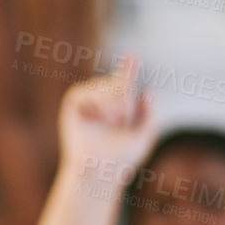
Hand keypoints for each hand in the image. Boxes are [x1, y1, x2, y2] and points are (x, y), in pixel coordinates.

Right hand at [58, 55, 157, 174]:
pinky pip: (86, 91)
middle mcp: (104, 100)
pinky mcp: (74, 103)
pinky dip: (97, 103)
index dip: (129, 67)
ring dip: (113, 103)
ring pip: (104, 86)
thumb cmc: (122, 157)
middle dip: (125, 99)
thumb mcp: (144, 136)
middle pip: (119, 82)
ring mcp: (88, 100)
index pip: (126, 82)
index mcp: (121, 106)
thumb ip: (150, 115)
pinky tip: (100, 117)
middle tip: (122, 119)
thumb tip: (147, 92)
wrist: (101, 169)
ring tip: (113, 120)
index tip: (133, 55)